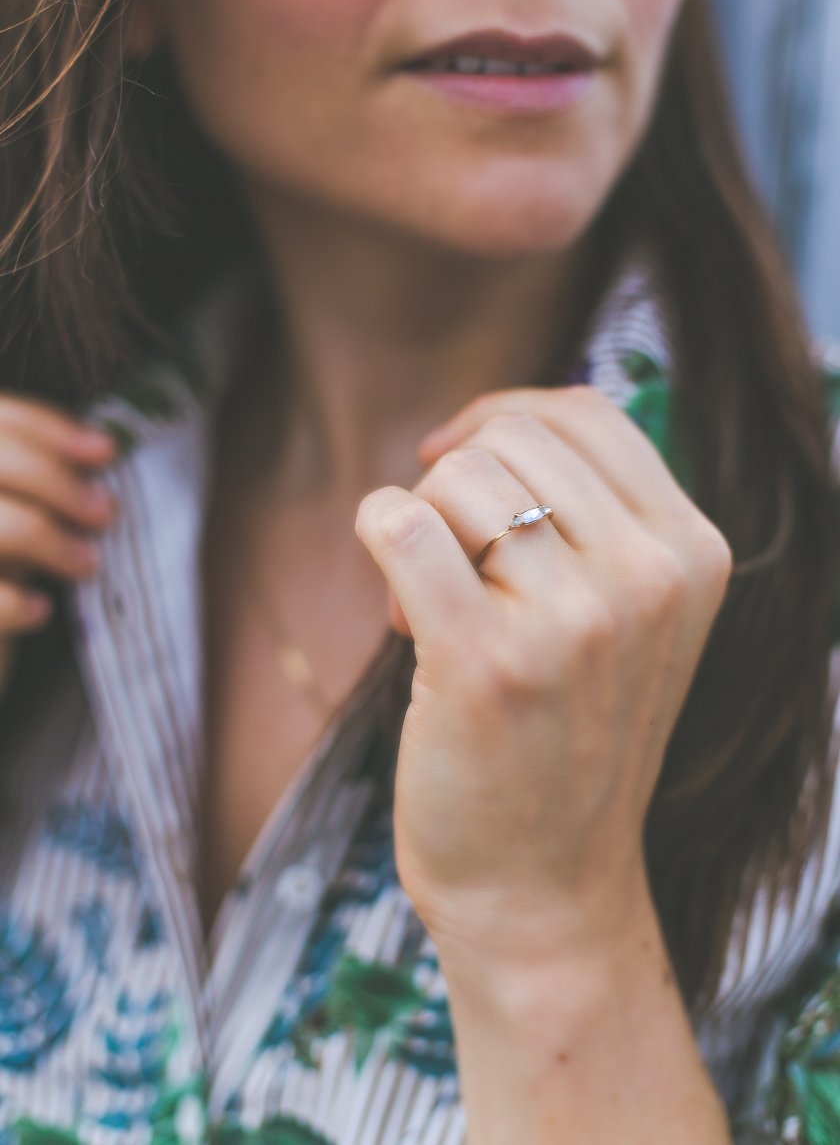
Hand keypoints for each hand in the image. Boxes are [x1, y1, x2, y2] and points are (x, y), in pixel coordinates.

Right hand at [0, 394, 119, 699]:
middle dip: (59, 482)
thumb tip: (101, 450)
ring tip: (88, 564)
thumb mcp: (14, 516)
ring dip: (52, 542)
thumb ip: (37, 482)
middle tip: (106, 514)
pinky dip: (18, 603)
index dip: (52, 430)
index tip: (108, 451)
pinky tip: (41, 610)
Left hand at [354, 385, 732, 963]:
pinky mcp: (487, 663)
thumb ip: (593, 516)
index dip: (503, 417)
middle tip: (451, 572)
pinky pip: (401, 525)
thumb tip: (484, 423)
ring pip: (455, 477)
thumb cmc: (568, 740)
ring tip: (432, 611)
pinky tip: (396, 611)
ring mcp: (575, 621)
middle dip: (455, 487)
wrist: (546, 890)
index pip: (585, 414)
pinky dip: (375, 538)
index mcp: (692, 554)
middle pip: (511, 438)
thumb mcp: (629, 619)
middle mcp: (650, 577)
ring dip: (420, 528)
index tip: (454, 462)